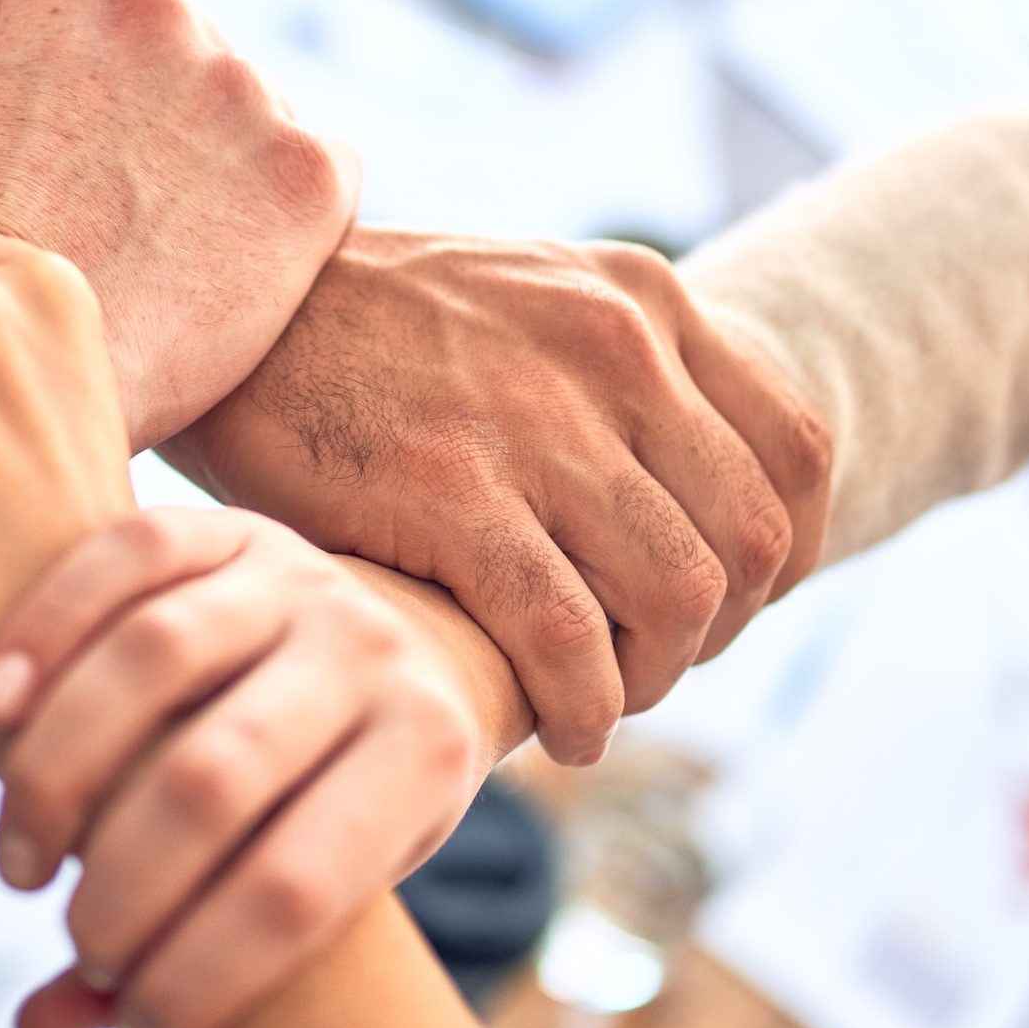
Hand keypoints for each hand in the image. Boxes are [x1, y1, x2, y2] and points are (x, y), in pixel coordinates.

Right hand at [0, 0, 360, 448]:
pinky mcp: (308, 169)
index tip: (81, 153)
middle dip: (163, 118)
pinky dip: (290, 233)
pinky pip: (319, 186)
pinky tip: (231, 286)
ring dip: (227, 174)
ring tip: (172, 264)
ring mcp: (238, 79)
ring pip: (251, 117)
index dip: (92, 84)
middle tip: (127, 214)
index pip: (97, 0)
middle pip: (182, 46)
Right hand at [0, 506, 485, 1027]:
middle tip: (77, 937)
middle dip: (122, 888)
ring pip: (154, 658)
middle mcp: (372, 650)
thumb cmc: (354, 796)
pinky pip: (124, 557)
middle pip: (213, 777)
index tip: (143, 1027)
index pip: (300, 888)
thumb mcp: (334, 879)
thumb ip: (202, 955)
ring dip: (58, 773)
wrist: (414, 646)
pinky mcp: (231, 525)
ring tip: (20, 862)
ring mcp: (300, 574)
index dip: (205, 977)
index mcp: (427, 752)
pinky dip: (43, 630)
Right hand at [162, 230, 832, 763]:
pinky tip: (558, 727)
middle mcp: (614, 349)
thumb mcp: (527, 300)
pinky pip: (568, 637)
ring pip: (678, 596)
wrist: (230, 303)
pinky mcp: (450, 489)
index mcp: (643, 300)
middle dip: (718, 631)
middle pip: (750, 538)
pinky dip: (584, 706)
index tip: (730, 605)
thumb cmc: (372, 327)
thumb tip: (687, 495)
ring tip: (602, 699)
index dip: (786, 554)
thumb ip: (616, 373)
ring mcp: (537, 419)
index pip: (797, 450)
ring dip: (653, 678)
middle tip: (651, 662)